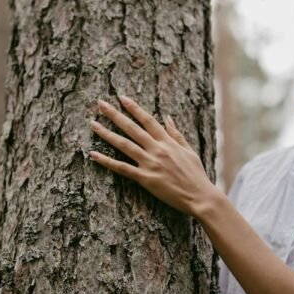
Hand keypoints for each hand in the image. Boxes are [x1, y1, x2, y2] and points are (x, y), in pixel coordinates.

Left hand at [89, 95, 218, 215]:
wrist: (200, 196)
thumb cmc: (196, 175)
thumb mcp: (189, 150)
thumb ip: (176, 134)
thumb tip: (167, 117)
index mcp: (167, 142)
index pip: (147, 120)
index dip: (134, 108)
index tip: (122, 97)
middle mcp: (157, 149)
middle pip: (132, 128)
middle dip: (115, 114)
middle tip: (100, 104)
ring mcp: (150, 163)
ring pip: (124, 145)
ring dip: (107, 133)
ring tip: (93, 124)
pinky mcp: (146, 179)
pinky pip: (122, 168)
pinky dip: (107, 161)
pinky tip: (93, 154)